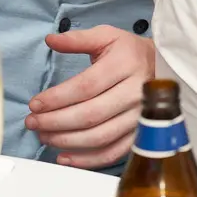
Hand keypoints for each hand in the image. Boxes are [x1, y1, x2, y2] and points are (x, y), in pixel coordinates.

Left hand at [25, 26, 154, 166]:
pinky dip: (86, 160)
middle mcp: (135, 93)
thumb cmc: (129, 52)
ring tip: (44, 137)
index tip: (35, 104)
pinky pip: (112, 153)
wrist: (164, 68)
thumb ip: (78, 39)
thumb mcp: (106, 36)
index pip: (86, 86)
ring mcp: (139, 117)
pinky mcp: (140, 135)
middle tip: (33, 122)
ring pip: (99, 137)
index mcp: (125, 64)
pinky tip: (64, 157)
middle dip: (55, 122)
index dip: (57, 98)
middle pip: (90, 115)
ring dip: (66, 141)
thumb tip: (50, 39)